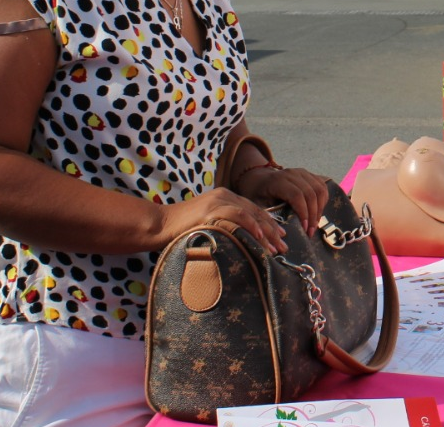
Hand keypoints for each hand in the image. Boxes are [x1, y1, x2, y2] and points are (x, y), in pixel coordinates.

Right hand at [158, 187, 289, 253]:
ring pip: (250, 214)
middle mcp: (224, 196)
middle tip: (284, 247)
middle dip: (272, 231)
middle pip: (256, 212)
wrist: (159, 225)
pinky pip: (237, 216)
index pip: (253, 210)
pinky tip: (260, 237)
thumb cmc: (181, 230)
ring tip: (275, 248)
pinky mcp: (210, 210)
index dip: (269, 224)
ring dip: (265, 232)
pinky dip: (250, 226)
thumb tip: (243, 243)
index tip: (281, 238)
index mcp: (224, 197)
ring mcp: (217, 201)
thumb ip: (226, 227)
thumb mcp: (209, 224)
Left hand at [239, 166, 331, 236]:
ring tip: (314, 224)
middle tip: (311, 232)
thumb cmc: (258, 195)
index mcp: (278, 181)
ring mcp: (302, 172)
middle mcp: (292, 174)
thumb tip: (280, 235)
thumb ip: (268, 217)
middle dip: (313, 215)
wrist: (260, 179)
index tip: (305, 229)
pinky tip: (317, 212)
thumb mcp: (258, 206)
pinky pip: (322, 186)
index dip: (304, 213)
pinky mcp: (309, 174)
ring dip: (320, 209)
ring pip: (320, 189)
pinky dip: (323, 201)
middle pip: (311, 193)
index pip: (297, 195)